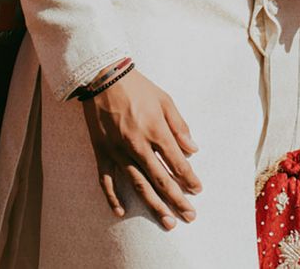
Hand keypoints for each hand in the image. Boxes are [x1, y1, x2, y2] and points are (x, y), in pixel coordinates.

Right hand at [82, 69, 201, 229]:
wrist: (104, 78)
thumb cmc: (139, 88)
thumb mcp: (166, 101)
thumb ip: (180, 126)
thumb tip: (193, 149)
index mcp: (156, 130)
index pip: (177, 162)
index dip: (189, 178)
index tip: (198, 190)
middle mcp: (137, 145)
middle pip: (161, 179)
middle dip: (177, 199)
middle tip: (190, 215)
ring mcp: (117, 151)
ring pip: (138, 184)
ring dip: (154, 204)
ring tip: (167, 220)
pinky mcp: (101, 152)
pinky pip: (106, 180)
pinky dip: (113, 197)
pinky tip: (122, 212)